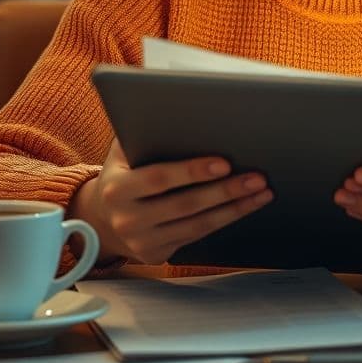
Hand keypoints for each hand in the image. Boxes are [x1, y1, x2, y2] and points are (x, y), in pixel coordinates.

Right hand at [71, 139, 272, 263]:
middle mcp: (127, 220)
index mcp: (117, 189)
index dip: (192, 171)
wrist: (99, 220)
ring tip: (262, 191)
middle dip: (225, 191)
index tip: (224, 162)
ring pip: (198, 226)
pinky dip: (225, 220)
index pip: (159, 179)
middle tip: (256, 177)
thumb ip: (143, 131)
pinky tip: (246, 206)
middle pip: (185, 205)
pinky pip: (198, 236)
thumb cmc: (122, 173)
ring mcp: (143, 242)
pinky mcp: (158, 255)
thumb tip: (177, 107)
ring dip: (235, 209)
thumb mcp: (122, 152)